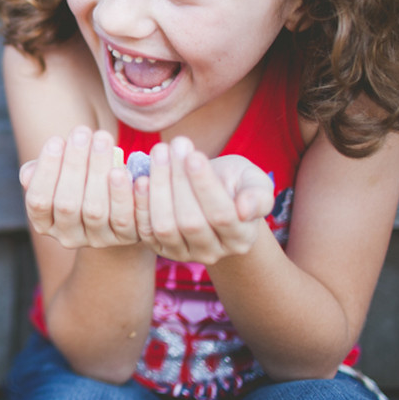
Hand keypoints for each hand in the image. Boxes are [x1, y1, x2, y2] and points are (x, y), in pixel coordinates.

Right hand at [21, 126, 140, 248]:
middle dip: (73, 164)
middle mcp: (68, 236)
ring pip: (95, 210)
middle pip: (66, 204)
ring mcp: (97, 239)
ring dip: (98, 171)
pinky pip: (125, 219)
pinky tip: (124, 169)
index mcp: (44, 222)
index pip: (38, 200)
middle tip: (82, 132)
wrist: (115, 202)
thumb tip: (28, 174)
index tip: (56, 140)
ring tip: (102, 139)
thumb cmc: (79, 179)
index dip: (46, 171)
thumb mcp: (57, 174)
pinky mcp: (125, 237)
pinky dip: (124, 194)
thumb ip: (39, 172)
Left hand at [135, 137, 274, 263]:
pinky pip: (145, 230)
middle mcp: (213, 252)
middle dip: (179, 181)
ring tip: (158, 154)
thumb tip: (245, 210)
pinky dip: (140, 204)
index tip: (194, 155)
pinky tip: (141, 178)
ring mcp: (183, 254)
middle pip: (191, 222)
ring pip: (165, 227)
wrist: (210, 194)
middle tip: (172, 146)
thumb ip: (258, 195)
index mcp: (240, 238)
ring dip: (158, 188)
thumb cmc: (235, 184)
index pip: (222, 215)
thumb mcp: (254, 181)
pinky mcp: (159, 248)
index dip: (205, 186)